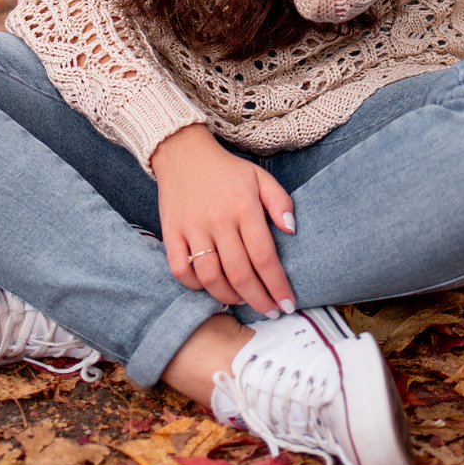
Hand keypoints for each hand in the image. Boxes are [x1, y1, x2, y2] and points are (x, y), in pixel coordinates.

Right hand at [150, 124, 295, 315]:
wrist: (183, 153)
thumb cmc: (227, 170)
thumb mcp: (260, 177)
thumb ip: (280, 201)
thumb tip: (292, 230)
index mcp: (244, 206)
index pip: (264, 256)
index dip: (277, 285)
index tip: (287, 303)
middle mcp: (218, 219)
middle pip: (240, 273)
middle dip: (259, 299)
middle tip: (270, 311)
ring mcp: (192, 227)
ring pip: (211, 277)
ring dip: (229, 297)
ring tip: (243, 301)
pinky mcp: (171, 232)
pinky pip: (181, 269)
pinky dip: (195, 286)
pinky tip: (210, 287)